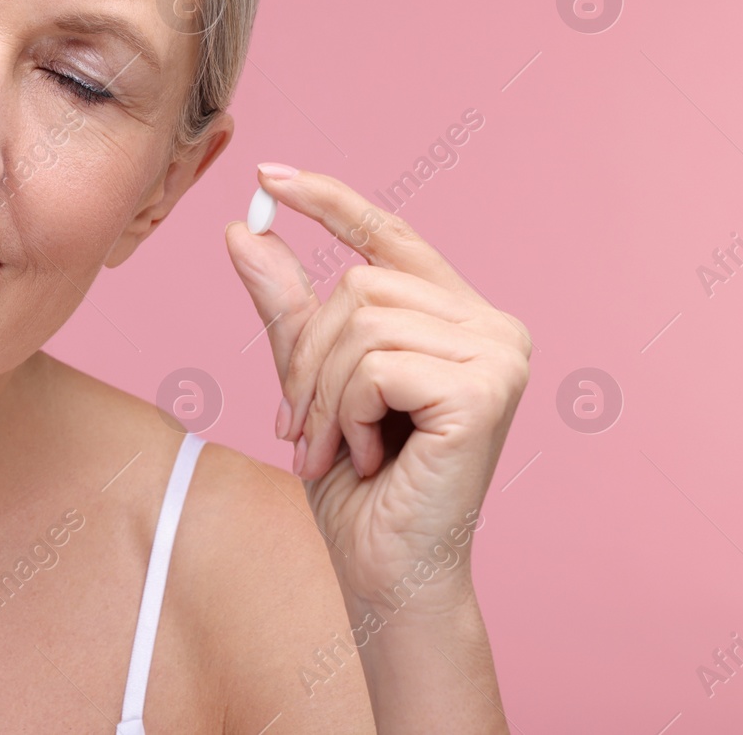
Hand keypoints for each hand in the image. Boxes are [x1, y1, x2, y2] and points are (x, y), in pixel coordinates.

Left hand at [224, 165, 531, 613]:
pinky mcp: (486, 388)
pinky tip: (367, 455)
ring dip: (322, 394)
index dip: (331, 200)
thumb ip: (286, 305)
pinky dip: (346, 412)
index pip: (389, 235)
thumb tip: (243, 228)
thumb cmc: (356, 482)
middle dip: (309, 358)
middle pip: (359, 284)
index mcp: (458, 316)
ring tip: (333, 448)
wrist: (387, 568)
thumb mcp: (309, 378)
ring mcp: (499, 354)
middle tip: (302, 429)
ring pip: (361, 321)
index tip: (267, 174)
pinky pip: (374, 364)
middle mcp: (493, 325)